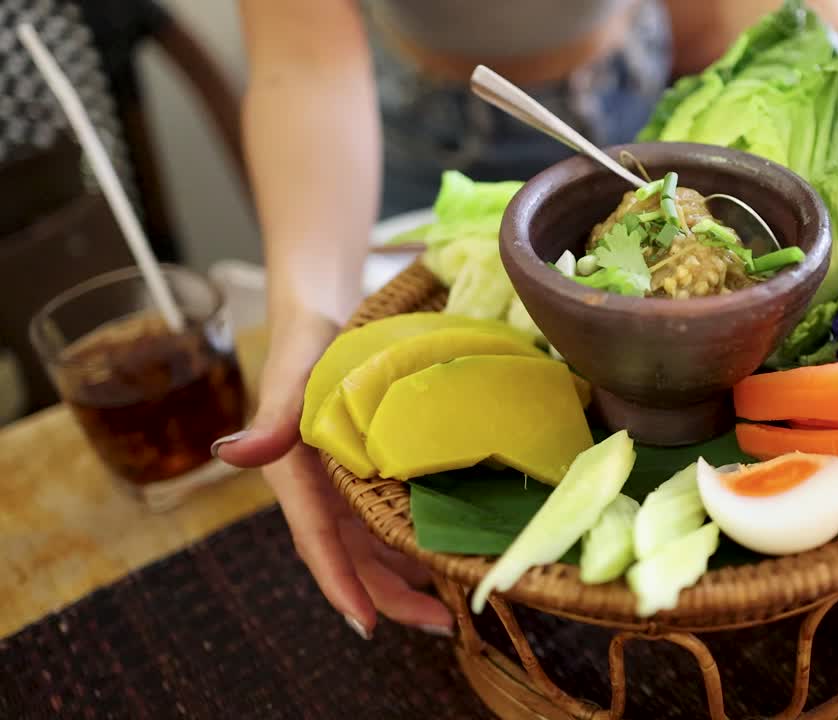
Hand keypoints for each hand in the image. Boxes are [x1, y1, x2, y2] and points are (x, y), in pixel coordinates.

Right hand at [213, 310, 453, 638]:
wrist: (322, 321)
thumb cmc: (305, 347)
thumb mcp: (291, 378)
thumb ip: (270, 420)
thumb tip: (228, 454)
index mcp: (296, 478)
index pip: (319, 541)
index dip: (342, 584)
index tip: (368, 625)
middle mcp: (320, 494)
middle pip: (354, 559)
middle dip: (392, 597)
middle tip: (440, 626)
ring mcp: (343, 490)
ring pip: (375, 550)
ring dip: (408, 580)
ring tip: (451, 608)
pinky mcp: (366, 479)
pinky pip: (389, 523)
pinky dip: (415, 544)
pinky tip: (448, 556)